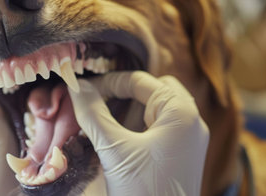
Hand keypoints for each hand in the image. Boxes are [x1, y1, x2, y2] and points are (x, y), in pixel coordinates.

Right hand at [68, 71, 208, 195]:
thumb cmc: (143, 191)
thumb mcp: (114, 149)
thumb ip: (93, 113)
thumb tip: (76, 85)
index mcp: (180, 112)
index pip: (140, 81)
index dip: (108, 82)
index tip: (82, 90)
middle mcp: (189, 121)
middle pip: (153, 90)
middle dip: (123, 92)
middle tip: (96, 102)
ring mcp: (186, 139)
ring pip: (154, 109)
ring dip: (128, 109)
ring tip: (103, 118)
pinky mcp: (178, 154)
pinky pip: (156, 128)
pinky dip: (135, 125)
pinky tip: (115, 136)